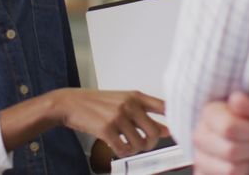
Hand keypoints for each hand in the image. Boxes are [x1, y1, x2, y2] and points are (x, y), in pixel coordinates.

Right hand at [51, 89, 167, 157]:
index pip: (163, 106)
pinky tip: (119, 147)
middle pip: (154, 131)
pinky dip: (124, 152)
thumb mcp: (122, 102)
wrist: (70, 103)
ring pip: (139, 143)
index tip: (178, 129)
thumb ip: (144, 113)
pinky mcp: (106, 129)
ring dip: (135, 149)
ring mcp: (118, 117)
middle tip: (144, 144)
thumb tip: (165, 129)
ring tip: (128, 145)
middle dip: (151, 143)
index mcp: (135, 96)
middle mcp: (129, 105)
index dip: (174, 119)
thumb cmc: (96, 102)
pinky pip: (124, 149)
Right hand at [192, 92, 248, 174]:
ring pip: (231, 169)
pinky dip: (242, 173)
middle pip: (231, 151)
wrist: (245, 137)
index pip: (229, 128)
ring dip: (248, 163)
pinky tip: (244, 163)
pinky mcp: (203, 173)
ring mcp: (200, 158)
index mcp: (209, 113)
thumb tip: (236, 100)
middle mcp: (200, 136)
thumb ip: (246, 104)